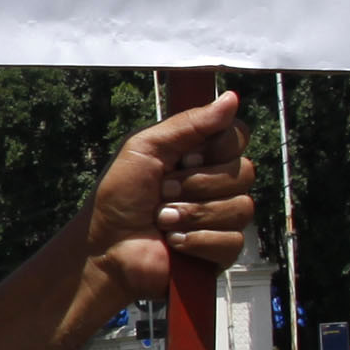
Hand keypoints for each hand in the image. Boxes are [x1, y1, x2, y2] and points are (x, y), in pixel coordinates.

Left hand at [78, 91, 255, 310]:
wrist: (106, 247)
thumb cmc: (119, 197)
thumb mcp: (145, 148)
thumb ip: (189, 123)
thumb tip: (231, 98)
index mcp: (200, 155)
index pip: (237, 137)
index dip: (217, 147)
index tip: (186, 157)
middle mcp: (216, 183)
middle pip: (244, 172)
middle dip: (197, 183)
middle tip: (163, 191)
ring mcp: (222, 217)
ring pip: (241, 207)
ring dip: (193, 212)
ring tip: (162, 218)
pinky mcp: (222, 251)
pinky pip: (232, 240)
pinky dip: (197, 240)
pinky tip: (174, 240)